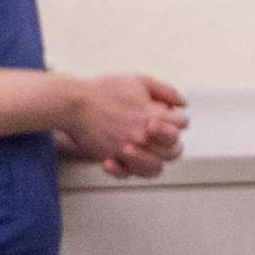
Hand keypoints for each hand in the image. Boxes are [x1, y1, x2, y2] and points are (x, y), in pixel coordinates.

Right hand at [63, 71, 186, 177]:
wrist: (72, 102)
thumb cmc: (105, 89)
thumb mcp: (140, 81)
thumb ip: (166, 90)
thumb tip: (183, 105)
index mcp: (152, 115)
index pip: (182, 124)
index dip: (178, 120)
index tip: (168, 116)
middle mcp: (142, 135)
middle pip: (174, 150)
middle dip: (171, 142)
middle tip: (157, 135)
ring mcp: (126, 149)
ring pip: (155, 168)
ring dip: (153, 159)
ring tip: (143, 149)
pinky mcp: (110, 157)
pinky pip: (126, 174)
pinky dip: (126, 170)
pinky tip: (121, 159)